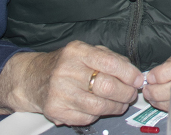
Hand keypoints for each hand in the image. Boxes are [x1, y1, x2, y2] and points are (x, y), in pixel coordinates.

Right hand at [0, 41, 142, 125]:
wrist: (32, 78)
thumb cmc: (65, 64)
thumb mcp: (85, 52)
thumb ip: (110, 59)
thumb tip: (134, 73)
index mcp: (77, 52)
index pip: (110, 63)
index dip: (129, 74)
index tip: (138, 80)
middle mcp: (67, 71)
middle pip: (107, 87)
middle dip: (126, 93)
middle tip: (131, 94)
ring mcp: (60, 92)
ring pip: (99, 106)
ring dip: (116, 107)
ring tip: (120, 103)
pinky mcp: (55, 110)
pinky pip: (87, 118)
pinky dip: (97, 115)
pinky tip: (98, 108)